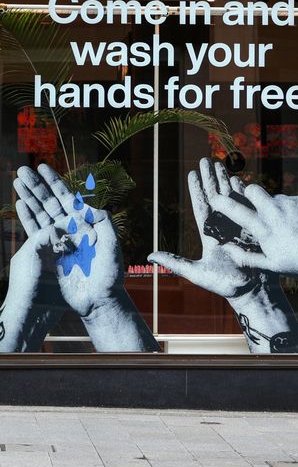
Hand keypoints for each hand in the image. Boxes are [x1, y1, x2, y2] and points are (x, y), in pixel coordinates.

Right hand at [13, 164, 157, 351]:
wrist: (97, 299)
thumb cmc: (109, 274)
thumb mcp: (111, 245)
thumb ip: (103, 223)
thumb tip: (91, 206)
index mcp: (87, 224)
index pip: (68, 198)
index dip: (55, 182)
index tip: (43, 167)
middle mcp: (72, 229)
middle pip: (51, 202)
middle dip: (37, 185)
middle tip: (22, 169)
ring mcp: (59, 239)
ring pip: (41, 213)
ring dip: (29, 196)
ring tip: (17, 180)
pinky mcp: (49, 252)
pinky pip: (35, 230)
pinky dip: (27, 216)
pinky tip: (19, 203)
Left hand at [149, 159, 297, 353]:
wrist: (252, 291)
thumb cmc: (225, 285)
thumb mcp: (197, 273)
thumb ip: (175, 262)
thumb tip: (150, 255)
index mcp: (210, 235)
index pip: (201, 206)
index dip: (196, 190)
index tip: (191, 173)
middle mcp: (224, 227)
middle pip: (216, 197)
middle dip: (210, 178)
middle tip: (205, 160)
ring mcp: (240, 226)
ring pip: (231, 198)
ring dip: (226, 181)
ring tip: (221, 164)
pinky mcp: (255, 229)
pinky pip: (249, 207)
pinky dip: (245, 193)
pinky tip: (241, 179)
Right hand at [203, 166, 297, 286]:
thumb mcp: (273, 265)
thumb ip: (247, 256)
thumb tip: (227, 249)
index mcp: (266, 229)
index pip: (236, 210)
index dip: (221, 202)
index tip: (213, 199)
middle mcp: (277, 212)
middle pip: (253, 190)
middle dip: (249, 194)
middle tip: (253, 206)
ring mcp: (292, 204)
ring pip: (275, 198)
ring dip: (274, 208)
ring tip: (286, 227)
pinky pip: (292, 201)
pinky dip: (292, 211)